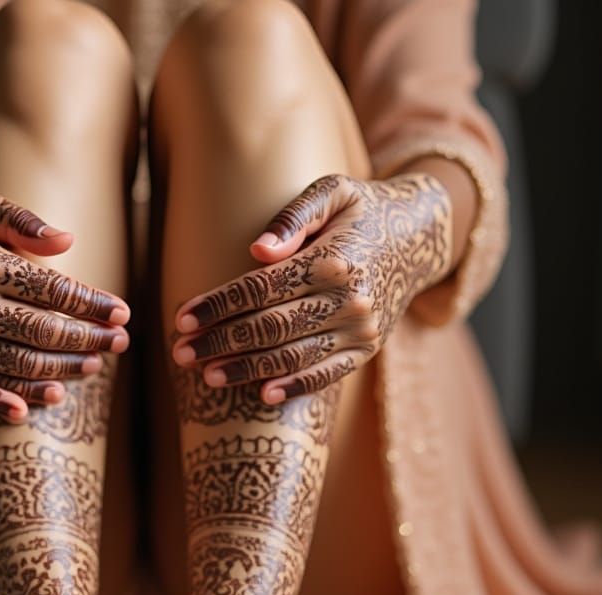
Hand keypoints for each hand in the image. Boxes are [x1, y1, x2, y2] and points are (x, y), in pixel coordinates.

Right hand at [0, 185, 130, 422]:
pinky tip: (36, 409)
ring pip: (16, 363)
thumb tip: (68, 242)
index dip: (91, 303)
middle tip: (121, 343)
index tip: (122, 313)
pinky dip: (1, 403)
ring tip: (94, 367)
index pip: (50, 289)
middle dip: (87, 339)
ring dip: (61, 370)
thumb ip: (21, 220)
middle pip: (40, 330)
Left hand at [171, 172, 451, 401]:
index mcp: (334, 259)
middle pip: (270, 328)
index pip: (260, 289)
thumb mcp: (333, 191)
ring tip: (208, 376)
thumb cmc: (362, 209)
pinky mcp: (368, 349)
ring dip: (247, 370)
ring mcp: (361, 329)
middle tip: (181, 354)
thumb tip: (258, 250)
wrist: (420, 236)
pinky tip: (262, 396)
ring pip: (293, 357)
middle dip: (220, 343)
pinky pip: (327, 375)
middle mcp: (350, 298)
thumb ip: (295, 215)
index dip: (217, 306)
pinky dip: (295, 387)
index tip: (182, 319)